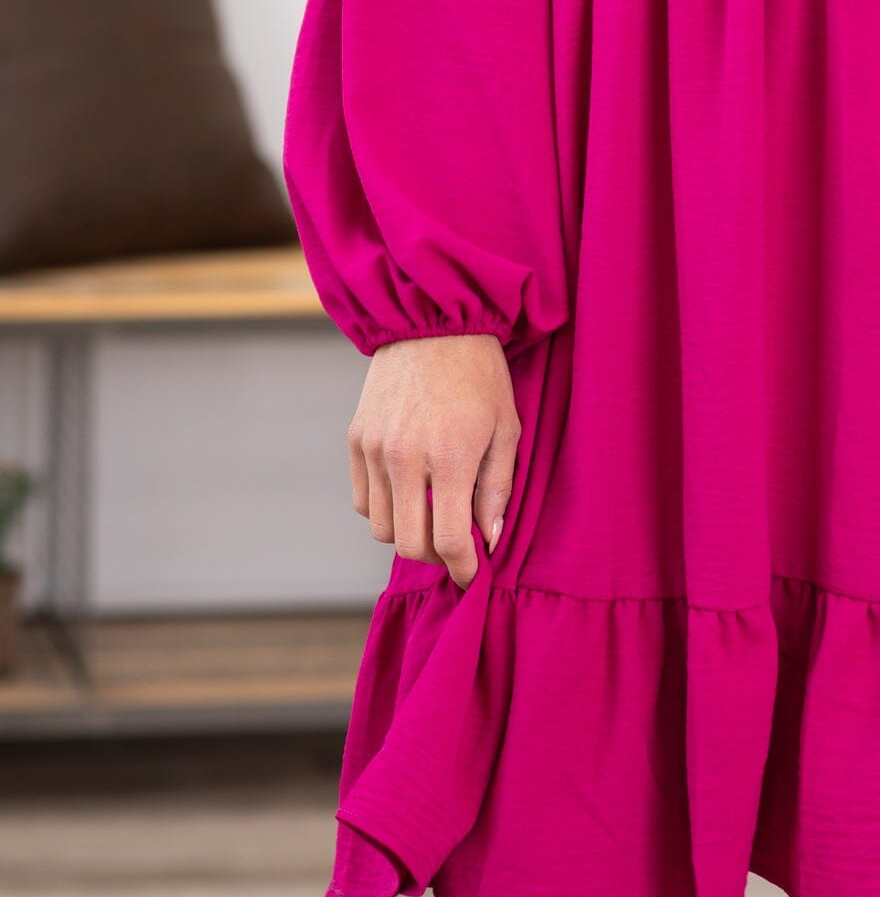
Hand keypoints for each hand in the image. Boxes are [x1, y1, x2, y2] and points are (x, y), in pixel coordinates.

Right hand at [347, 333, 520, 587]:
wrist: (431, 322)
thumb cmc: (480, 374)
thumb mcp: (506, 428)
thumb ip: (496, 488)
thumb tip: (488, 540)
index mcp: (450, 455)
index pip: (447, 539)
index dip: (462, 567)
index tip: (474, 574)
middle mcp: (405, 456)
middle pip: (408, 544)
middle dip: (435, 558)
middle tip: (456, 549)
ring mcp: (374, 449)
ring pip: (380, 527)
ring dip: (408, 534)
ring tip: (432, 517)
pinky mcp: (355, 439)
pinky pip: (362, 500)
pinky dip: (384, 509)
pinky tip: (408, 494)